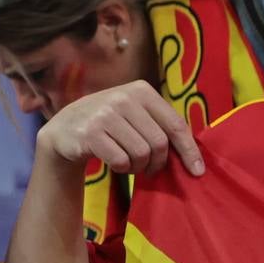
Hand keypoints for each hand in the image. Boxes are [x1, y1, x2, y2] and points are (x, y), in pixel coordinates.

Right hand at [34, 81, 202, 180]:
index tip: (198, 171)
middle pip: (159, 144)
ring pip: (141, 154)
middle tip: (149, 168)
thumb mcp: (136, 115)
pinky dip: (122, 168)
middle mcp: (123, 98)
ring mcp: (104, 114)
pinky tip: (115, 162)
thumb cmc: (111, 124)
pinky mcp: (90, 133)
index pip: (176, 125)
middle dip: (157, 162)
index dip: (189, 151)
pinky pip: (121, 160)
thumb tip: (196, 155)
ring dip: (138, 166)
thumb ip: (161, 124)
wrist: (65, 128)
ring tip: (128, 162)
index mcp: (141, 91)